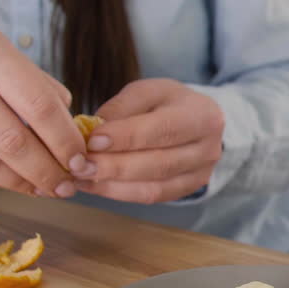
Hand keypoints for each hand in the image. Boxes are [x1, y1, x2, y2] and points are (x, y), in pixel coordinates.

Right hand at [0, 0, 88, 196]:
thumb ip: (32, 80)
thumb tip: (70, 123)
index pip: (36, 103)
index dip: (64, 138)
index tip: (82, 157)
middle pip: (11, 139)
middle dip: (47, 169)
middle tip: (69, 184)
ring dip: (21, 181)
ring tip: (46, 188)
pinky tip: (14, 181)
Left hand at [75, 78, 224, 202]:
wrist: (196, 121)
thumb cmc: (168, 102)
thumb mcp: (148, 91)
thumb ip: (122, 107)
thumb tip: (92, 130)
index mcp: (202, 115)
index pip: (163, 129)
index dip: (126, 137)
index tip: (92, 140)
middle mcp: (208, 148)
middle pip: (159, 163)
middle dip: (114, 166)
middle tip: (80, 165)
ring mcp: (201, 174)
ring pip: (154, 186)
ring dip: (113, 184)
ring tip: (81, 178)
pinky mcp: (188, 190)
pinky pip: (151, 197)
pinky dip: (119, 193)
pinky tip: (95, 185)